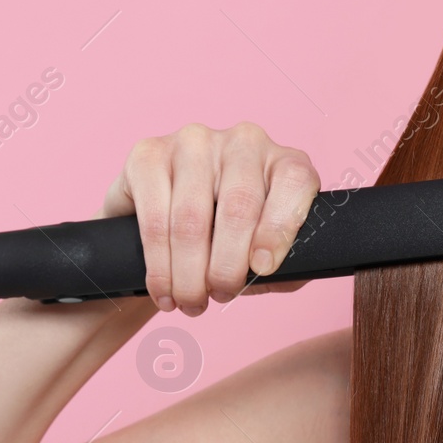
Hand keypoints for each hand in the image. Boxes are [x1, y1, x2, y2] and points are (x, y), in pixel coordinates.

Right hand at [96, 122, 318, 314]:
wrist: (166, 223)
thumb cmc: (225, 238)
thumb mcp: (263, 252)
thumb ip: (281, 264)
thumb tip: (267, 271)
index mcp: (281, 161)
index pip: (294, 181)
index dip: (280, 229)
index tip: (262, 268)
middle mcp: (241, 142)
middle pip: (238, 207)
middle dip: (226, 266)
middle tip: (219, 296)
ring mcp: (193, 142)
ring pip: (191, 219)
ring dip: (188, 273)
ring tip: (189, 300)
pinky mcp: (148, 154)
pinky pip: (153, 216)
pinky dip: (158, 264)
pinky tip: (162, 287)